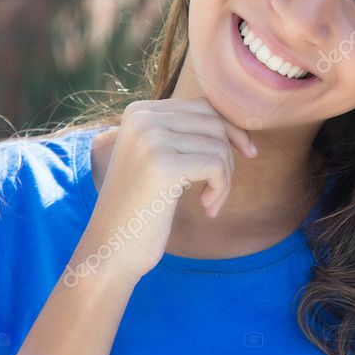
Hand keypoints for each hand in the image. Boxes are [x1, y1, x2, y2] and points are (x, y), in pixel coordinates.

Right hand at [78, 98, 257, 282]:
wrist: (111, 248)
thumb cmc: (141, 207)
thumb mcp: (159, 158)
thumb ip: (184, 133)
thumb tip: (236, 122)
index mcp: (138, 112)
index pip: (204, 106)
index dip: (230, 132)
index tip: (243, 156)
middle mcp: (141, 118)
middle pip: (214, 123)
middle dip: (229, 156)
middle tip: (219, 188)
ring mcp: (151, 140)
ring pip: (219, 146)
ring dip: (225, 179)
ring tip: (210, 202)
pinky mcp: (164, 166)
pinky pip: (216, 166)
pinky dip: (221, 189)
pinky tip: (207, 208)